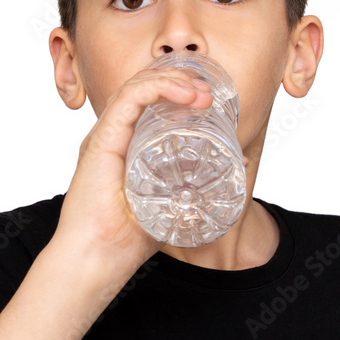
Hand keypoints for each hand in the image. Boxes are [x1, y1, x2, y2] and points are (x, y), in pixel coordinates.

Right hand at [54, 66, 218, 280]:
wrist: (97, 259)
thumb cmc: (126, 241)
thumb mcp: (174, 205)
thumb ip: (201, 184)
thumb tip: (242, 164)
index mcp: (124, 146)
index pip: (147, 100)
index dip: (177, 88)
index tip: (209, 98)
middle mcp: (112, 136)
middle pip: (143, 88)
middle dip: (179, 79)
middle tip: (210, 92)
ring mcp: (104, 136)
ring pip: (137, 86)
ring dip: (173, 80)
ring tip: (201, 91)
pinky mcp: (101, 140)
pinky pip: (128, 99)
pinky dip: (157, 87)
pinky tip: (183, 92)